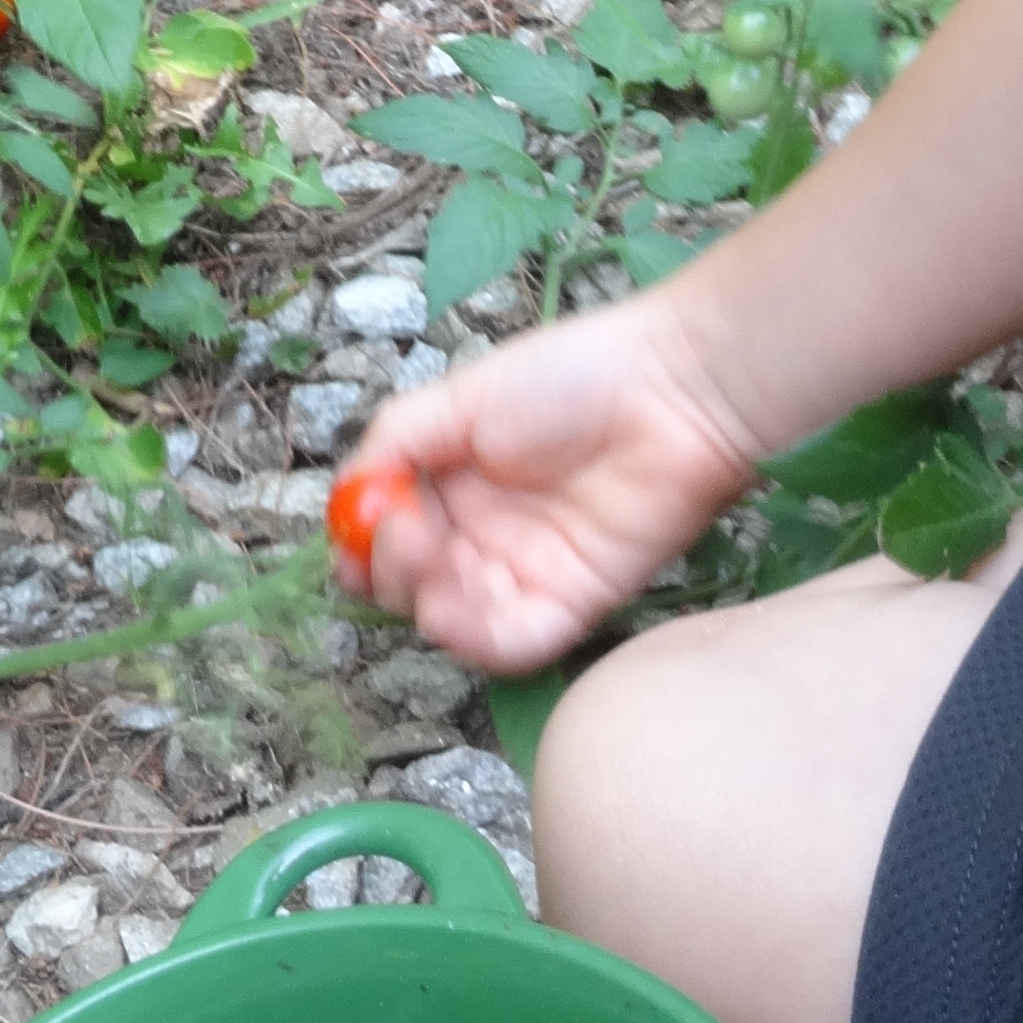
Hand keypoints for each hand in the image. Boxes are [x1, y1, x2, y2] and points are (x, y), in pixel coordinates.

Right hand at [330, 282, 762, 667]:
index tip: (353, 532)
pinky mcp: (571, 605)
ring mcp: (526, 574)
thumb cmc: (571, 377)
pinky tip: (467, 587)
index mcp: (454, 485)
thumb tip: (352, 502)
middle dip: (389, 567)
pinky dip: (474, 632)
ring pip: (450, 622)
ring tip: (431, 549)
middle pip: (411, 587)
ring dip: (424, 596)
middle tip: (404, 529)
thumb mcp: (459, 397)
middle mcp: (484, 536)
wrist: (670, 391)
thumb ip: (395, 443)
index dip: (362, 546)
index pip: (387, 538)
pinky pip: (510, 645)